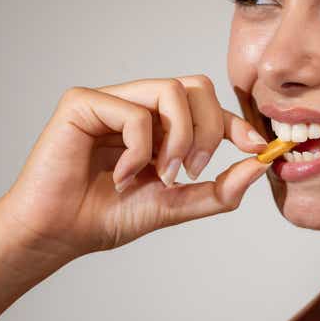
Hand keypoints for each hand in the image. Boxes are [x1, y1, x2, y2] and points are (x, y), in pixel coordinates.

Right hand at [0, 75, 269, 260]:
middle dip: (208, 130)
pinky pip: (135, 112)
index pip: (207, 106)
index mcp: (160, 125)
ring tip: (162, 175)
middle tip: (194, 170)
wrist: (60, 233)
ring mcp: (111, 100)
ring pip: (171, 91)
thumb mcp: (176, 204)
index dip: (235, 123)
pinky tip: (122, 175)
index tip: (257, 148)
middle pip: (197, 87)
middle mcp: (138, 105)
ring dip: (179, 139)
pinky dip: (139, 150)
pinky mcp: (83, 102)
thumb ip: (218, 190)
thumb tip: (259, 166)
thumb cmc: (109, 216)